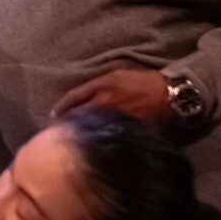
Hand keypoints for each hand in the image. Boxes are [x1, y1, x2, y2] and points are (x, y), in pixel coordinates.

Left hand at [51, 67, 170, 127]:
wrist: (167, 94)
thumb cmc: (139, 82)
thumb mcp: (114, 76)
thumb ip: (94, 87)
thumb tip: (75, 100)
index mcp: (103, 87)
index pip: (75, 97)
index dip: (61, 107)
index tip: (53, 114)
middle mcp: (107, 103)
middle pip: (79, 115)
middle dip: (67, 123)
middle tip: (59, 129)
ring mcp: (115, 118)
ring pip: (91, 127)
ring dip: (80, 132)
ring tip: (72, 138)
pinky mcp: (125, 130)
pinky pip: (106, 136)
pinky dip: (98, 139)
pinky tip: (92, 143)